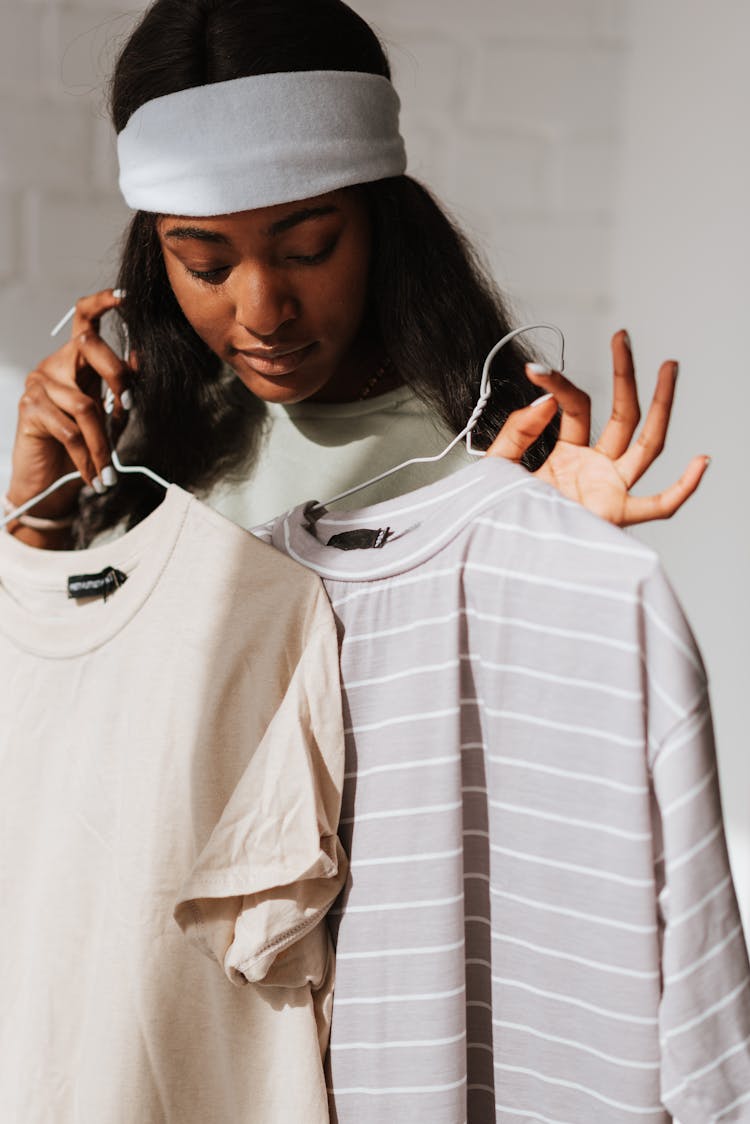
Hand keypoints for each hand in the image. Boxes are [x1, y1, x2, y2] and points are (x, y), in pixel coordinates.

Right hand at [7, 288, 132, 523]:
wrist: (49, 483)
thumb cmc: (82, 447)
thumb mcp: (110, 417)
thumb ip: (123, 389)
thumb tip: (139, 355)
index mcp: (76, 361)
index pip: (84, 321)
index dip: (101, 304)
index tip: (124, 297)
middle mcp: (54, 365)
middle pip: (89, 349)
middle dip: (117, 380)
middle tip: (126, 411)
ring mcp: (38, 384)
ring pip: (85, 406)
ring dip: (103, 443)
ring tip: (109, 471)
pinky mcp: (29, 409)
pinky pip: (69, 431)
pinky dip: (87, 457)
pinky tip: (94, 475)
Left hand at [485, 330, 708, 526]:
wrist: (500, 554)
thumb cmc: (499, 516)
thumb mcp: (498, 465)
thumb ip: (517, 431)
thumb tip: (545, 401)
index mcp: (569, 456)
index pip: (577, 407)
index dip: (558, 386)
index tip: (534, 370)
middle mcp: (596, 469)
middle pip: (623, 415)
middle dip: (626, 375)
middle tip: (624, 338)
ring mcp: (610, 490)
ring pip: (647, 444)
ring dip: (661, 405)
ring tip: (668, 367)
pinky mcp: (615, 516)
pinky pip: (659, 505)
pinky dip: (683, 487)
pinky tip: (701, 461)